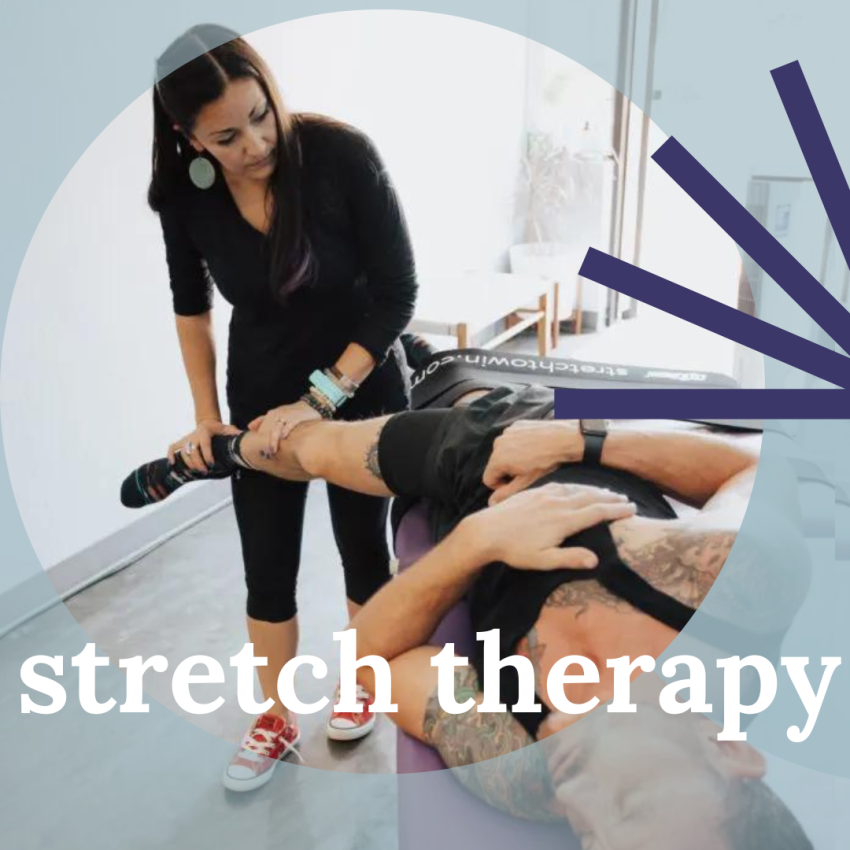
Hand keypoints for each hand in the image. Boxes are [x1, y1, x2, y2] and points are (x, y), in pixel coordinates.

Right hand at [167, 419, 239, 472]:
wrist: (207, 422)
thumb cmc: (218, 428)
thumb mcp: (226, 429)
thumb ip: (233, 432)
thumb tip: (242, 436)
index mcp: (204, 433)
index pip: (205, 446)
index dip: (207, 456)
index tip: (211, 464)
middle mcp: (193, 436)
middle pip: (193, 451)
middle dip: (198, 463)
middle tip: (205, 471)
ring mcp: (187, 439)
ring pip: (183, 452)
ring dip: (189, 463)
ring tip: (197, 471)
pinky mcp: (182, 441)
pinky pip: (172, 447)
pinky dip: (170, 454)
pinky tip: (172, 464)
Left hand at [248, 401, 321, 456]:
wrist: (310, 406)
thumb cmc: (292, 412)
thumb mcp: (276, 413)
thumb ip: (262, 420)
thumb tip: (249, 427)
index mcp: (271, 414)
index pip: (261, 429)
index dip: (259, 440)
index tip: (259, 449)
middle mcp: (277, 415)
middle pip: (267, 430)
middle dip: (265, 442)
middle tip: (266, 453)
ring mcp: (286, 416)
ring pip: (276, 429)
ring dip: (274, 440)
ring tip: (273, 450)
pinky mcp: (296, 418)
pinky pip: (288, 425)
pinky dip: (285, 431)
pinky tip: (284, 438)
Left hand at [462, 482, 635, 569]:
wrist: (486, 531)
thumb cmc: (515, 550)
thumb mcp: (543, 560)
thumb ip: (570, 558)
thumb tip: (596, 560)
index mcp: (563, 520)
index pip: (596, 512)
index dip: (616, 510)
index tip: (631, 509)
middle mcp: (557, 504)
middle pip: (590, 498)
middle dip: (610, 498)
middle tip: (626, 499)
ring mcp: (544, 496)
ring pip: (575, 490)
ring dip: (594, 491)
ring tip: (607, 493)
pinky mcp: (533, 492)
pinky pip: (559, 486)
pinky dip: (573, 487)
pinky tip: (575, 488)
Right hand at [483, 420, 582, 505]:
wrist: (563, 439)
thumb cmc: (546, 461)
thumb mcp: (526, 482)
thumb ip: (506, 493)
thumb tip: (491, 502)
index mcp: (498, 460)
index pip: (488, 479)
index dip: (500, 485)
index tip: (515, 483)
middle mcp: (497, 444)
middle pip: (495, 464)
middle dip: (507, 469)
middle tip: (526, 470)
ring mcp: (506, 432)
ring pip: (503, 450)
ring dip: (512, 456)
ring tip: (531, 458)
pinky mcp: (515, 425)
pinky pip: (511, 438)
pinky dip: (518, 444)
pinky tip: (533, 446)